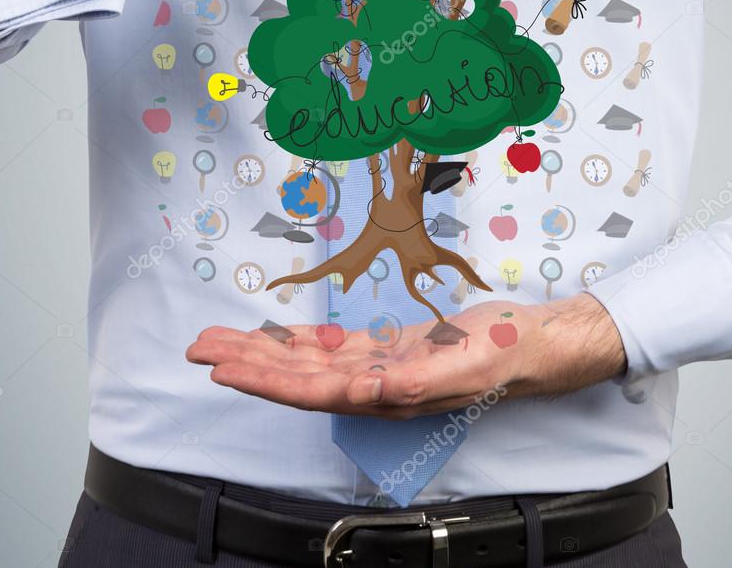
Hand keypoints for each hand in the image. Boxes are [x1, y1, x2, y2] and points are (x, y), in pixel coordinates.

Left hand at [186, 294, 626, 418]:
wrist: (532, 345)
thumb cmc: (505, 354)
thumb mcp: (468, 367)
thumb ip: (419, 383)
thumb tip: (371, 392)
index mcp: (387, 394)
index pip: (313, 389)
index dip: (267, 379)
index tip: (225, 367)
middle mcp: (374, 387)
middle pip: (297, 377)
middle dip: (247, 363)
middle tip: (199, 348)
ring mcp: (379, 368)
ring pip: (309, 362)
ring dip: (265, 351)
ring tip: (222, 340)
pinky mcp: (389, 350)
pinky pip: (336, 348)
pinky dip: (303, 341)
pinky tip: (278, 336)